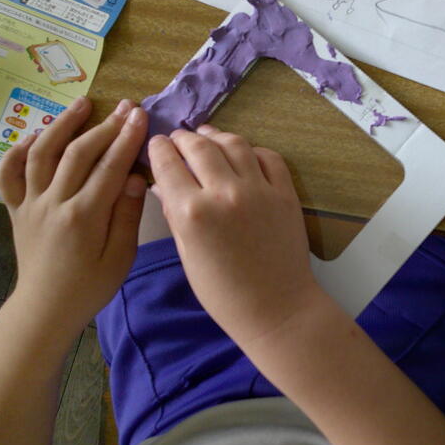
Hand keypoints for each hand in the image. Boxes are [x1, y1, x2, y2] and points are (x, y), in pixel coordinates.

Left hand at [0, 96, 148, 340]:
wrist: (46, 308)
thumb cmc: (90, 286)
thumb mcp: (120, 258)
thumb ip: (126, 216)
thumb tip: (134, 177)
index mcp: (84, 217)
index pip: (109, 168)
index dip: (126, 138)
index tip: (140, 115)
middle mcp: (54, 204)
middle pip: (77, 154)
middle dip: (104, 126)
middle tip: (125, 107)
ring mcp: (30, 204)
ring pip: (41, 154)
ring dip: (62, 125)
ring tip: (82, 104)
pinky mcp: (16, 209)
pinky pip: (9, 174)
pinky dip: (18, 150)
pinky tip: (35, 136)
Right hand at [148, 125, 327, 346]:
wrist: (276, 307)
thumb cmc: (223, 292)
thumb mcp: (187, 255)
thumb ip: (174, 214)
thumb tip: (161, 184)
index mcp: (192, 212)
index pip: (168, 163)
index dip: (159, 148)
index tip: (158, 144)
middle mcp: (224, 193)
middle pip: (200, 146)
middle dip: (184, 138)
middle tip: (180, 138)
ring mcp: (259, 190)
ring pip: (235, 143)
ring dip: (217, 136)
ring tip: (209, 137)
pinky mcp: (286, 193)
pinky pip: (269, 157)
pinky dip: (253, 150)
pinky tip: (244, 154)